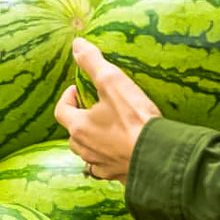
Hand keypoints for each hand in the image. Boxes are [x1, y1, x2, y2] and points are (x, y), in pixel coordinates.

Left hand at [54, 38, 160, 183]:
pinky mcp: (118, 175)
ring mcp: (101, 165)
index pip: (61, 111)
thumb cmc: (134, 119)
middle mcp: (85, 149)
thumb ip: (92, 62)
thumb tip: (77, 44)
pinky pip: (106, 168)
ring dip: (92, 142)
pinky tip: (122, 153)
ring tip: (107, 130)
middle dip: (79, 121)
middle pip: (72, 135)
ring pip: (88, 154)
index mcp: (79, 127)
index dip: (67, 98)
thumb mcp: (113, 83)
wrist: (158, 155)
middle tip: (93, 109)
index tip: (78, 89)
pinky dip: (108, 160)